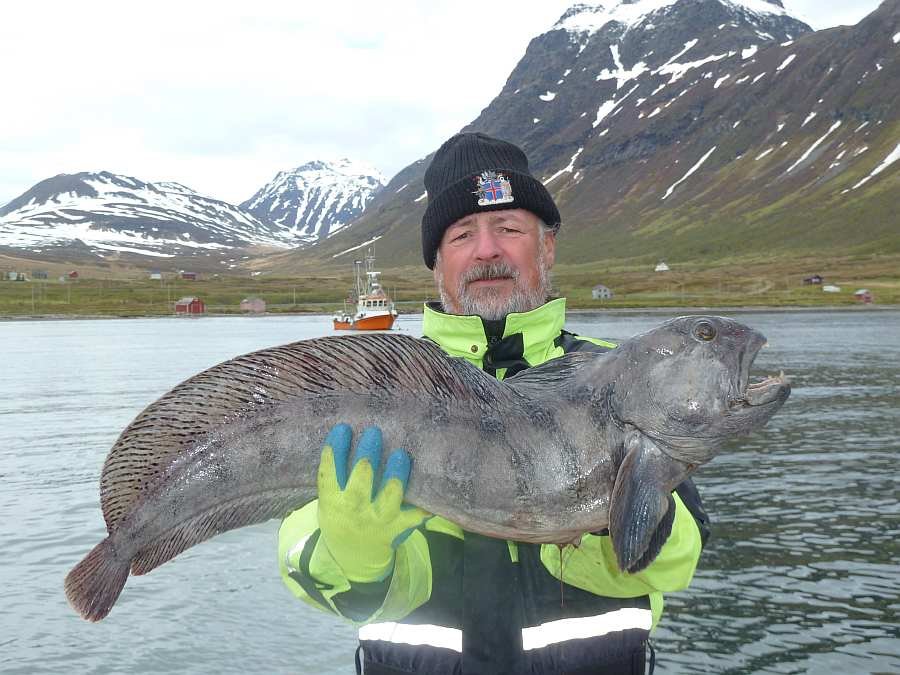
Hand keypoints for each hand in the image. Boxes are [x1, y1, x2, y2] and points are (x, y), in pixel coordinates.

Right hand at [317, 424, 430, 582]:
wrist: (354, 557)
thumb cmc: (343, 515)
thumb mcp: (330, 498)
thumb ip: (336, 474)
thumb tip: (349, 431)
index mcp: (332, 500)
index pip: (329, 472)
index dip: (336, 449)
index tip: (344, 428)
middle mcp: (354, 509)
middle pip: (362, 478)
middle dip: (369, 453)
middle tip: (375, 432)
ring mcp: (378, 519)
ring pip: (390, 494)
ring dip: (396, 473)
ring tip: (401, 454)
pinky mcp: (398, 527)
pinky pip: (415, 515)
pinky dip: (424, 505)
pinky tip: (431, 490)